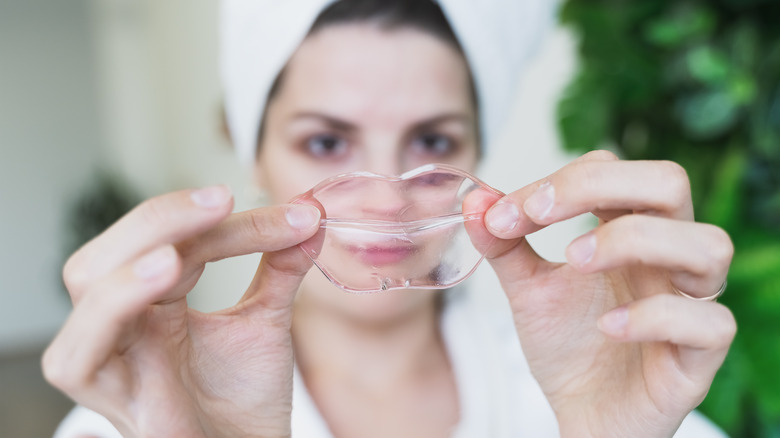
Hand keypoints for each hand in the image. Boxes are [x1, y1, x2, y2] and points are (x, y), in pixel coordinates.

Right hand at [42, 185, 320, 437]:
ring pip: (89, 284)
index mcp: (153, 300)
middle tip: (223, 199)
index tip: (295, 215)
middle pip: (117, 248)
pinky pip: (81, 351)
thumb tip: (311, 215)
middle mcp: (124, 322)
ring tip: (186, 241)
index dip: (226, 222)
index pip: (174, 240)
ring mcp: (111, 359)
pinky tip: (162, 274)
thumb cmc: (244, 399)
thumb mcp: (265, 320)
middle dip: (165, 216)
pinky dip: (115, 304)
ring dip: (136, 250)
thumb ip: (281, 267)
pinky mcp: (112, 399)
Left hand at [481, 151, 735, 436]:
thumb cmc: (567, 345)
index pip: (613, 170)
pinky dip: (656, 315)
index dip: (560, 180)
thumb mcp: (528, 289)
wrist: (582, 413)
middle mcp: (667, 257)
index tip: (505, 213)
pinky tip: (606, 326)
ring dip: (634, 240)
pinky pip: (709, 322)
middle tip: (539, 215)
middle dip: (599, 186)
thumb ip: (504, 245)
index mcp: (629, 230)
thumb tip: (476, 200)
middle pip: (670, 182)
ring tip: (574, 262)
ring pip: (708, 245)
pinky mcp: (699, 356)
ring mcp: (690, 303)